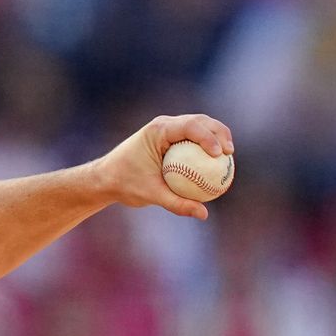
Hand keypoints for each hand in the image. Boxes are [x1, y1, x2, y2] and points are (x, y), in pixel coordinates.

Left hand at [93, 114, 234, 220]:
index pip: (190, 126)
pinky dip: (206, 148)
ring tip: (229, 156)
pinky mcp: (170, 139)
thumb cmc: (124, 184)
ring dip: (217, 137)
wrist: (105, 179)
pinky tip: (217, 164)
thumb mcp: (150, 195)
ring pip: (200, 127)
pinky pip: (193, 140)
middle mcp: (164, 125)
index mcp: (157, 130)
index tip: (220, 154)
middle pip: (200, 121)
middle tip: (230, 153)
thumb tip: (203, 214)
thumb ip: (177, 203)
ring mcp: (167, 130)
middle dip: (220, 133)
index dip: (209, 136)